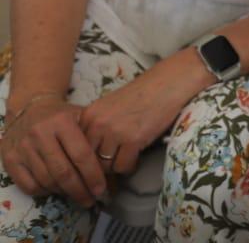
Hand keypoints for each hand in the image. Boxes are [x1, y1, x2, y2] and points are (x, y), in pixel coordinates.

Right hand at [0, 95, 109, 205]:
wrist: (31, 107)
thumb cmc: (63, 115)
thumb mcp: (82, 116)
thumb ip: (94, 139)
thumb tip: (112, 170)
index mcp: (62, 122)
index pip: (81, 155)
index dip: (93, 176)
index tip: (102, 189)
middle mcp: (39, 134)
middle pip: (63, 172)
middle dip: (80, 190)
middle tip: (91, 200)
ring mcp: (22, 147)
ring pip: (46, 181)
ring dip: (64, 192)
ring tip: (76, 195)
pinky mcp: (10, 159)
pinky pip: (28, 185)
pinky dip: (44, 192)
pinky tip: (56, 190)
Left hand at [79, 57, 200, 177]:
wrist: (168, 83)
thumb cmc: (142, 94)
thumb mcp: (110, 106)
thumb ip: (96, 126)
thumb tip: (90, 155)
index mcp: (88, 115)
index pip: (76, 148)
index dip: (85, 160)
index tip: (92, 166)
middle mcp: (97, 124)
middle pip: (89, 160)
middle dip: (98, 168)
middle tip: (108, 170)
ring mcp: (115, 132)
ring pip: (105, 166)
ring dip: (115, 167)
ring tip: (125, 160)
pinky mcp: (133, 139)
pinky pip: (123, 166)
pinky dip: (130, 166)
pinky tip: (136, 158)